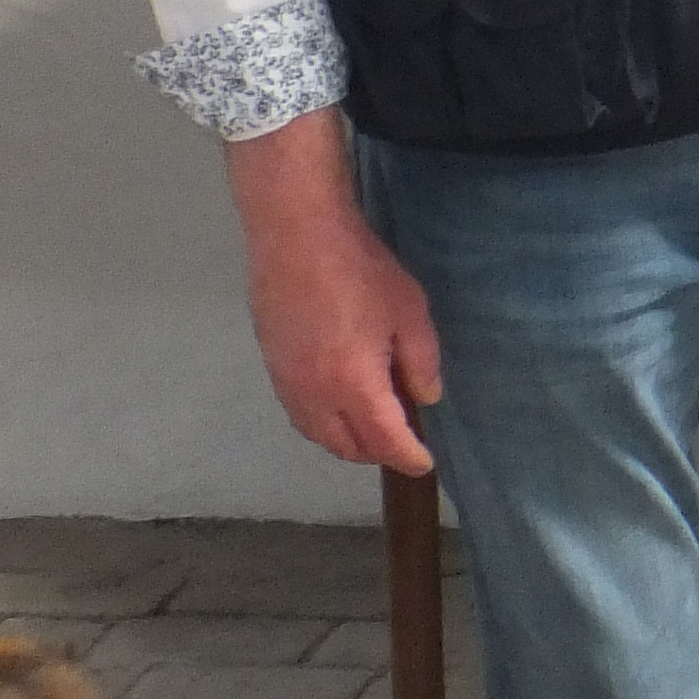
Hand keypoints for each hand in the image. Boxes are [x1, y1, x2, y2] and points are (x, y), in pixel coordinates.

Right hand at [223, 110, 442, 473]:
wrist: (296, 235)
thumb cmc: (360, 269)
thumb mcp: (409, 311)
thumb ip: (421, 361)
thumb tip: (426, 397)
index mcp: (354, 385)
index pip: (384, 440)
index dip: (408, 456)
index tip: (425, 463)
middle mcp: (315, 395)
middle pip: (346, 446)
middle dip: (377, 453)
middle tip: (403, 443)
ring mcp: (287, 382)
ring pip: (317, 434)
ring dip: (346, 441)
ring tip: (372, 429)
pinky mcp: (271, 365)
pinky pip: (299, 413)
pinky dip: (322, 423)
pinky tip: (338, 405)